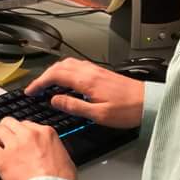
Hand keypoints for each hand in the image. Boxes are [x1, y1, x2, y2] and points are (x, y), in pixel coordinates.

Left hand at [0, 117, 75, 179]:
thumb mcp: (65, 159)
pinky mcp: (2, 157)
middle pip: (9, 122)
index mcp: (46, 133)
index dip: (19, 132)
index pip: (27, 124)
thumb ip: (54, 150)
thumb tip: (51, 154)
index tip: (16, 138)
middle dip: (4, 130)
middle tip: (0, 138)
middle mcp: (29, 134)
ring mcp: (14, 144)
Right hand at [25, 58, 144, 128]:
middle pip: (59, 67)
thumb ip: (74, 106)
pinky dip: (65, 70)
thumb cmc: (127, 110)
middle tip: (35, 88)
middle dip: (44, 76)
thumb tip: (55, 101)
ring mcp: (95, 70)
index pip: (55, 76)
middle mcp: (89, 71)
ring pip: (67, 64)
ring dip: (54, 71)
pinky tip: (66, 79)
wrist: (149, 103)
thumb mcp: (98, 115)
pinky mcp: (101, 72)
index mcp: (86, 81)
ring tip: (47, 83)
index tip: (31, 91)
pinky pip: (76, 65)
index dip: (40, 83)